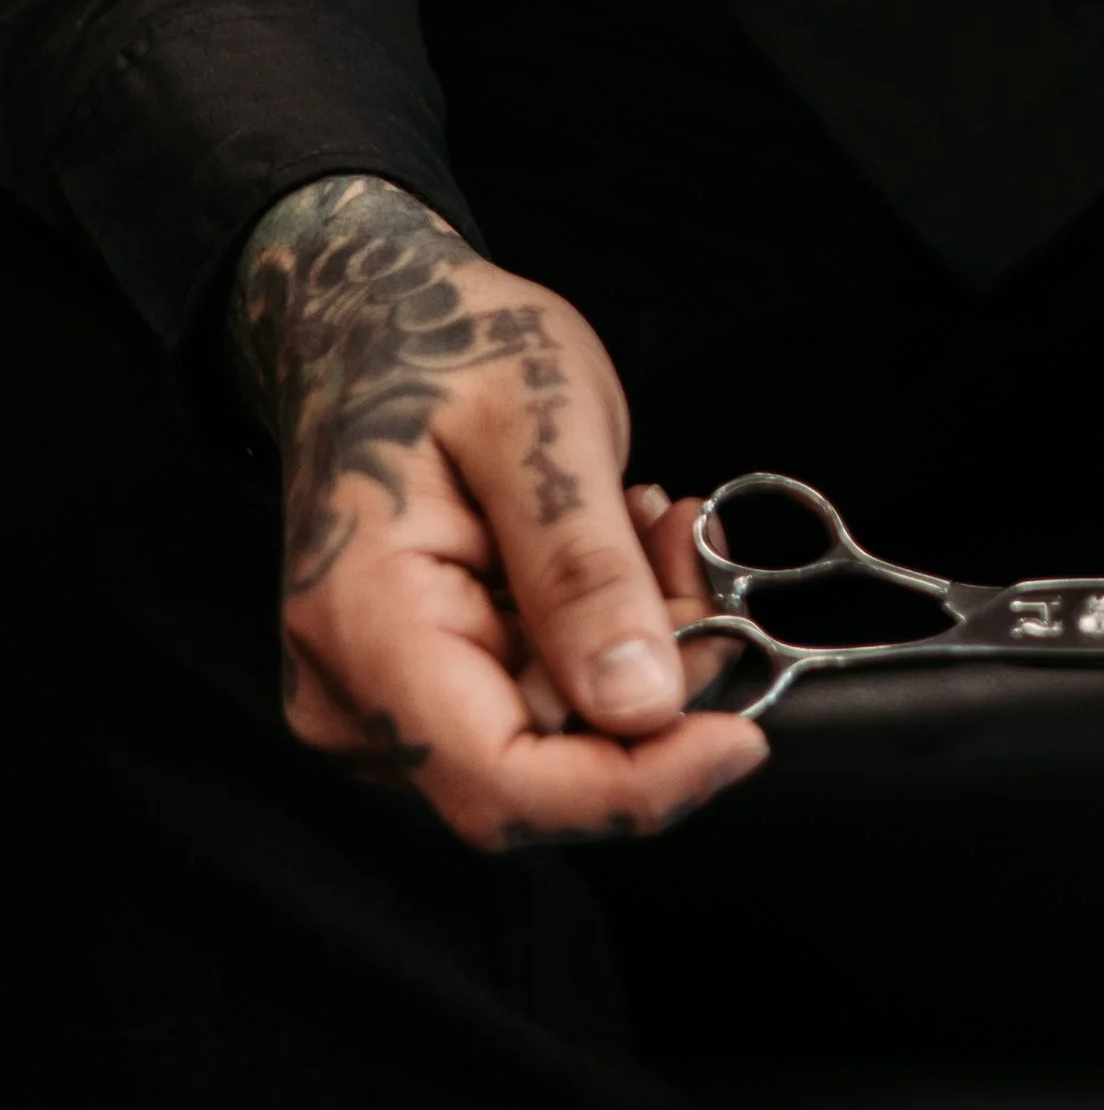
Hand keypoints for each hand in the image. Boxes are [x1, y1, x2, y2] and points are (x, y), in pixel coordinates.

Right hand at [228, 173, 768, 851]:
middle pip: (542, 770)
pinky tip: (615, 542)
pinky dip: (608, 637)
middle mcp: (354, 690)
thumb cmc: (441, 346)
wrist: (369, 320)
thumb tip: (642, 705)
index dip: (634, 788)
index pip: (500, 785)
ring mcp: (382, 699)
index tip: (743, 738)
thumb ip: (583, 567)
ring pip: (557, 739)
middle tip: (688, 549)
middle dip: (652, 682)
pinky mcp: (423, 688)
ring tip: (647, 521)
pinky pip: (543, 703)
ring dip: (639, 648)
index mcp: (366, 624)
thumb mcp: (541, 421)